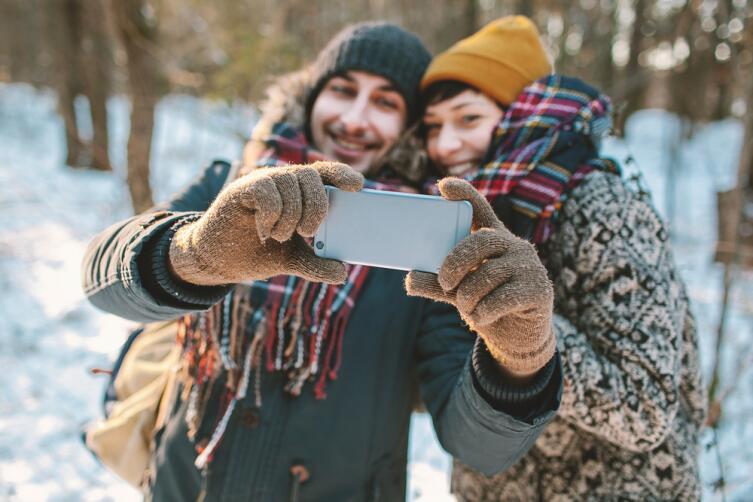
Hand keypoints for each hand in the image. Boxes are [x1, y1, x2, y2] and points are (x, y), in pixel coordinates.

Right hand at [169, 161, 362, 285]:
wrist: (218, 260)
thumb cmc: (257, 252)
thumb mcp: (293, 260)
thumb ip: (317, 264)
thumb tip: (343, 272)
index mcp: (298, 193)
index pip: (324, 172)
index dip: (341, 173)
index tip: (358, 186)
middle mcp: (282, 181)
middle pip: (311, 175)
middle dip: (317, 206)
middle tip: (307, 233)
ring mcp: (261, 182)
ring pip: (290, 183)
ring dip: (290, 217)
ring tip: (279, 237)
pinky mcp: (241, 190)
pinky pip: (267, 191)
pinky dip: (270, 216)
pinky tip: (263, 231)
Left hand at [405, 178, 554, 376]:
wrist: (518, 337)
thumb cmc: (487, 305)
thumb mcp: (459, 292)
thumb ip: (437, 284)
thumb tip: (410, 279)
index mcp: (494, 239)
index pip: (480, 209)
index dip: (464, 194)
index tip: (444, 186)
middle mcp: (515, 245)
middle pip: (481, 241)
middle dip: (455, 262)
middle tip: (445, 282)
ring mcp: (530, 266)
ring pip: (487, 275)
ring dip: (468, 297)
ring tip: (467, 307)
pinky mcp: (539, 289)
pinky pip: (501, 299)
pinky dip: (483, 312)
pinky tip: (482, 317)